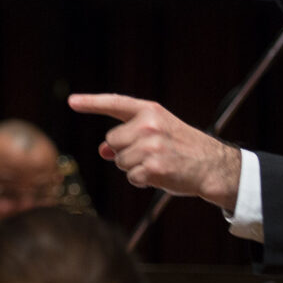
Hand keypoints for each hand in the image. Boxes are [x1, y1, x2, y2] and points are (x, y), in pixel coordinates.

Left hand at [69, 93, 239, 206]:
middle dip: (125, 150)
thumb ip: (129, 136)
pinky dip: (141, 180)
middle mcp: (148, 125)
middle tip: (152, 152)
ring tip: (158, 163)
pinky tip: (159, 174)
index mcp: (150, 110)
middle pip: (112, 141)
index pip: (115, 103)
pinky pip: (130, 177)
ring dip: (134, 167)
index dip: (91, 103)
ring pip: (120, 161)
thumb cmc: (182, 148)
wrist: (212, 165)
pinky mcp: (152, 167)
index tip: (71, 101)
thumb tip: (103, 151)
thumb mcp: (157, 133)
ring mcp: (150, 146)